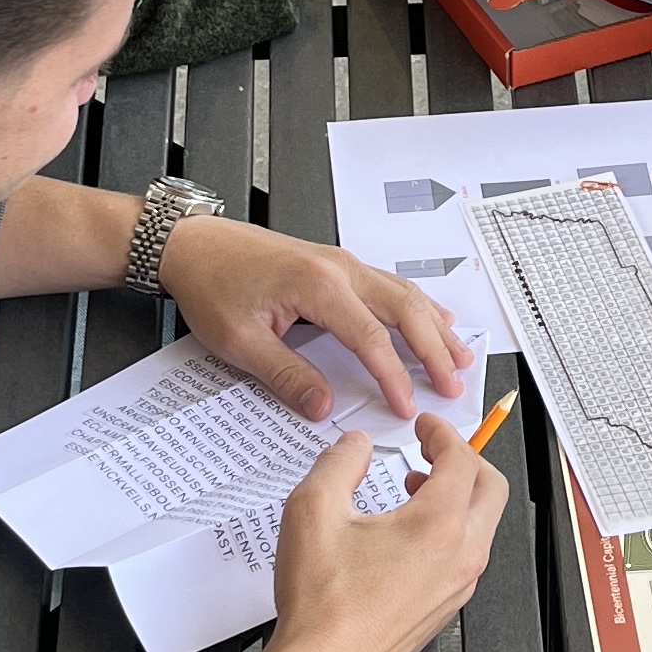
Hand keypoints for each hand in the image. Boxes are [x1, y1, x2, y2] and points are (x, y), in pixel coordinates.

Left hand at [157, 214, 470, 418]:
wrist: (192, 244)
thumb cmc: (211, 283)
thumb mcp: (240, 341)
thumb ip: (287, 376)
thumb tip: (323, 407)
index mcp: (318, 285)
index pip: (371, 338)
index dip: (394, 376)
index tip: (408, 406)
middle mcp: (339, 268)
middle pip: (404, 310)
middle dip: (434, 351)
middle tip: (454, 385)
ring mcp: (341, 262)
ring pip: (404, 294)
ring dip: (434, 327)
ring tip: (459, 357)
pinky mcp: (336, 264)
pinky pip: (390, 285)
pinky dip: (417, 307)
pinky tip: (432, 320)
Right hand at [269, 421, 507, 651]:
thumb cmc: (324, 606)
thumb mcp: (313, 510)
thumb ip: (338, 462)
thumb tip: (355, 446)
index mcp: (437, 526)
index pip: (461, 459)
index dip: (442, 433)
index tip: (425, 427)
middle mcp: (460, 556)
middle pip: (491, 488)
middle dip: (466, 460)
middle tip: (434, 450)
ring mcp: (459, 585)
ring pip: (482, 524)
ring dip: (457, 497)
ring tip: (415, 489)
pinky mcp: (447, 606)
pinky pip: (466, 554)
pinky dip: (449, 530)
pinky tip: (408, 533)